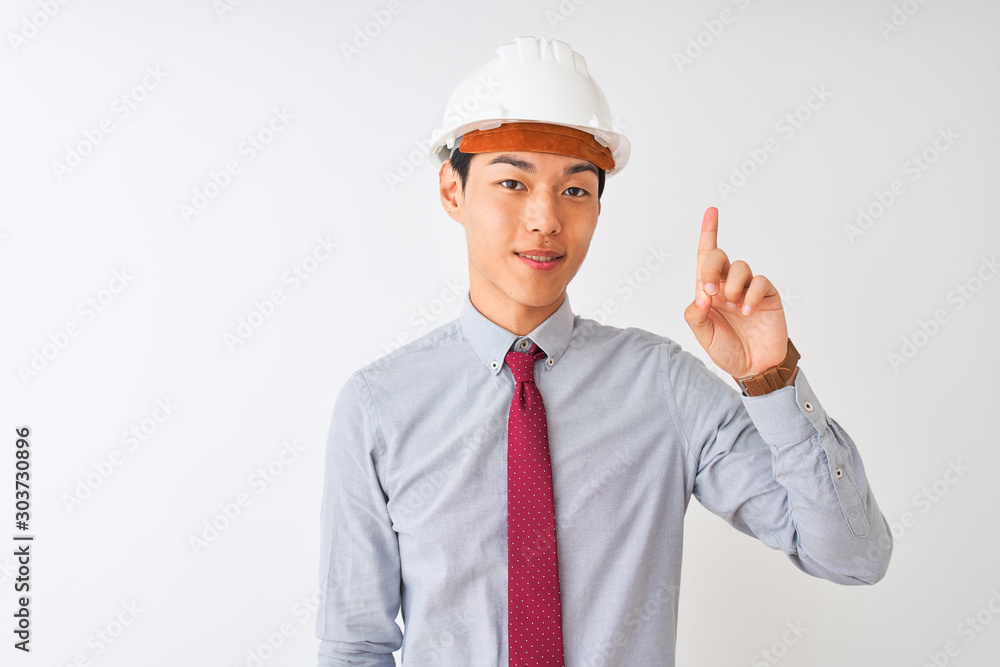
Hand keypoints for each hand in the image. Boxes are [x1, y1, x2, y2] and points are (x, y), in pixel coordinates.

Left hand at [683, 207, 787, 377]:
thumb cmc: (728, 350)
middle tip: (710, 291)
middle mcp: (728, 285)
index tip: (711, 211)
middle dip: (712, 267)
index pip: (706, 257)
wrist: (754, 368)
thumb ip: (695, 314)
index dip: (708, 233)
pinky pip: (760, 281)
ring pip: (740, 266)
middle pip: (720, 256)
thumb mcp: (703, 335)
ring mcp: (748, 289)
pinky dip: (751, 294)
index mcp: (709, 291)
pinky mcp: (767, 295)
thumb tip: (700, 296)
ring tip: (734, 307)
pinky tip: (748, 311)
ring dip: (732, 285)